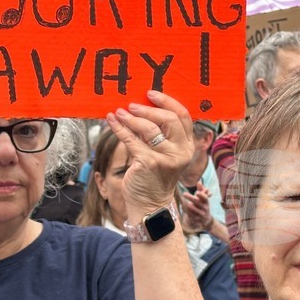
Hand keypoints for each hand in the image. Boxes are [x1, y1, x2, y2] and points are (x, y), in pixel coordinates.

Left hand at [106, 91, 193, 214]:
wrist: (150, 205)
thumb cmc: (155, 177)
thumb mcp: (165, 154)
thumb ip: (161, 135)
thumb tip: (141, 108)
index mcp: (187, 146)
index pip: (183, 116)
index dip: (167, 102)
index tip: (151, 94)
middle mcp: (180, 151)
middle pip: (168, 119)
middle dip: (148, 109)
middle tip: (132, 105)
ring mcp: (165, 158)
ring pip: (149, 128)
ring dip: (131, 118)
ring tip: (120, 112)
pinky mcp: (148, 163)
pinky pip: (131, 140)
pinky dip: (119, 128)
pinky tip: (111, 121)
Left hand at [180, 183, 213, 231]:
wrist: (205, 220)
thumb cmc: (202, 205)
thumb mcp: (203, 199)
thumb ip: (201, 190)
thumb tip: (198, 182)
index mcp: (206, 202)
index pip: (205, 198)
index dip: (201, 195)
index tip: (196, 192)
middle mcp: (204, 208)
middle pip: (197, 202)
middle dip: (190, 197)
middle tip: (184, 193)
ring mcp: (200, 214)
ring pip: (192, 208)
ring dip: (186, 204)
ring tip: (183, 201)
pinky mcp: (196, 219)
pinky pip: (189, 214)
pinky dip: (185, 210)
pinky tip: (183, 207)